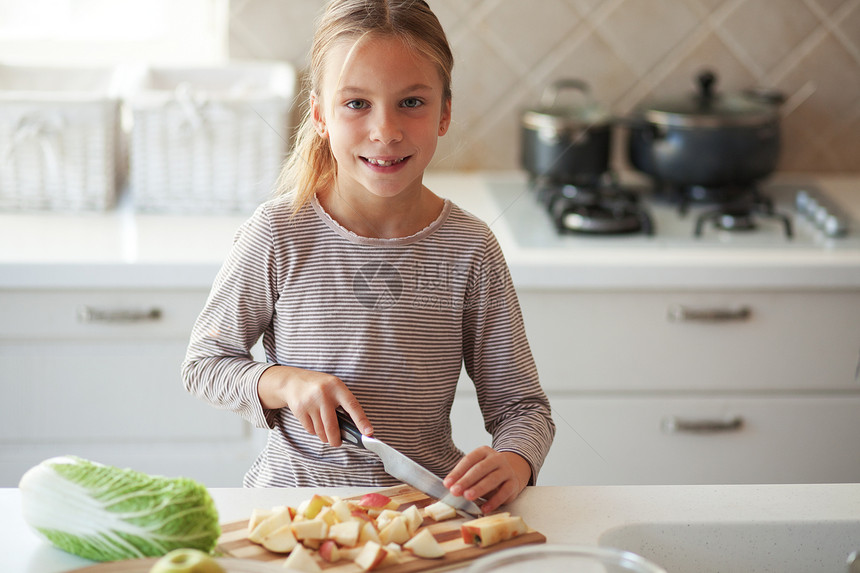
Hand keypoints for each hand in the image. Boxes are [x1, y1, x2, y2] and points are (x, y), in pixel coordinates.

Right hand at [257, 365, 371, 446]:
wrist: (292, 381)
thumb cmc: (320, 387)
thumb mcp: (334, 387)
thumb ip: (343, 403)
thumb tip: (354, 428)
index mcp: (337, 386)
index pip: (353, 406)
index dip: (362, 421)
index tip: (368, 432)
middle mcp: (323, 394)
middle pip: (332, 426)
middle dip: (336, 440)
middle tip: (338, 443)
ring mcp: (310, 402)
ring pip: (321, 431)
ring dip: (325, 436)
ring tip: (326, 432)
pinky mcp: (299, 410)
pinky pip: (310, 430)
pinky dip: (314, 431)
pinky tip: (314, 423)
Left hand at [443, 447, 530, 513]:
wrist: (511, 473)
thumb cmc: (487, 473)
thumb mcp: (475, 470)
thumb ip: (464, 476)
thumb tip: (450, 486)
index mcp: (484, 451)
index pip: (469, 460)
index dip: (457, 472)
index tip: (447, 484)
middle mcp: (497, 458)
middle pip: (480, 469)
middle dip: (466, 480)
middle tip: (455, 491)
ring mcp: (507, 470)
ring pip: (492, 479)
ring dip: (479, 489)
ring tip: (467, 497)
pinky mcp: (513, 483)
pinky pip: (504, 492)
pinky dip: (494, 501)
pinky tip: (484, 508)